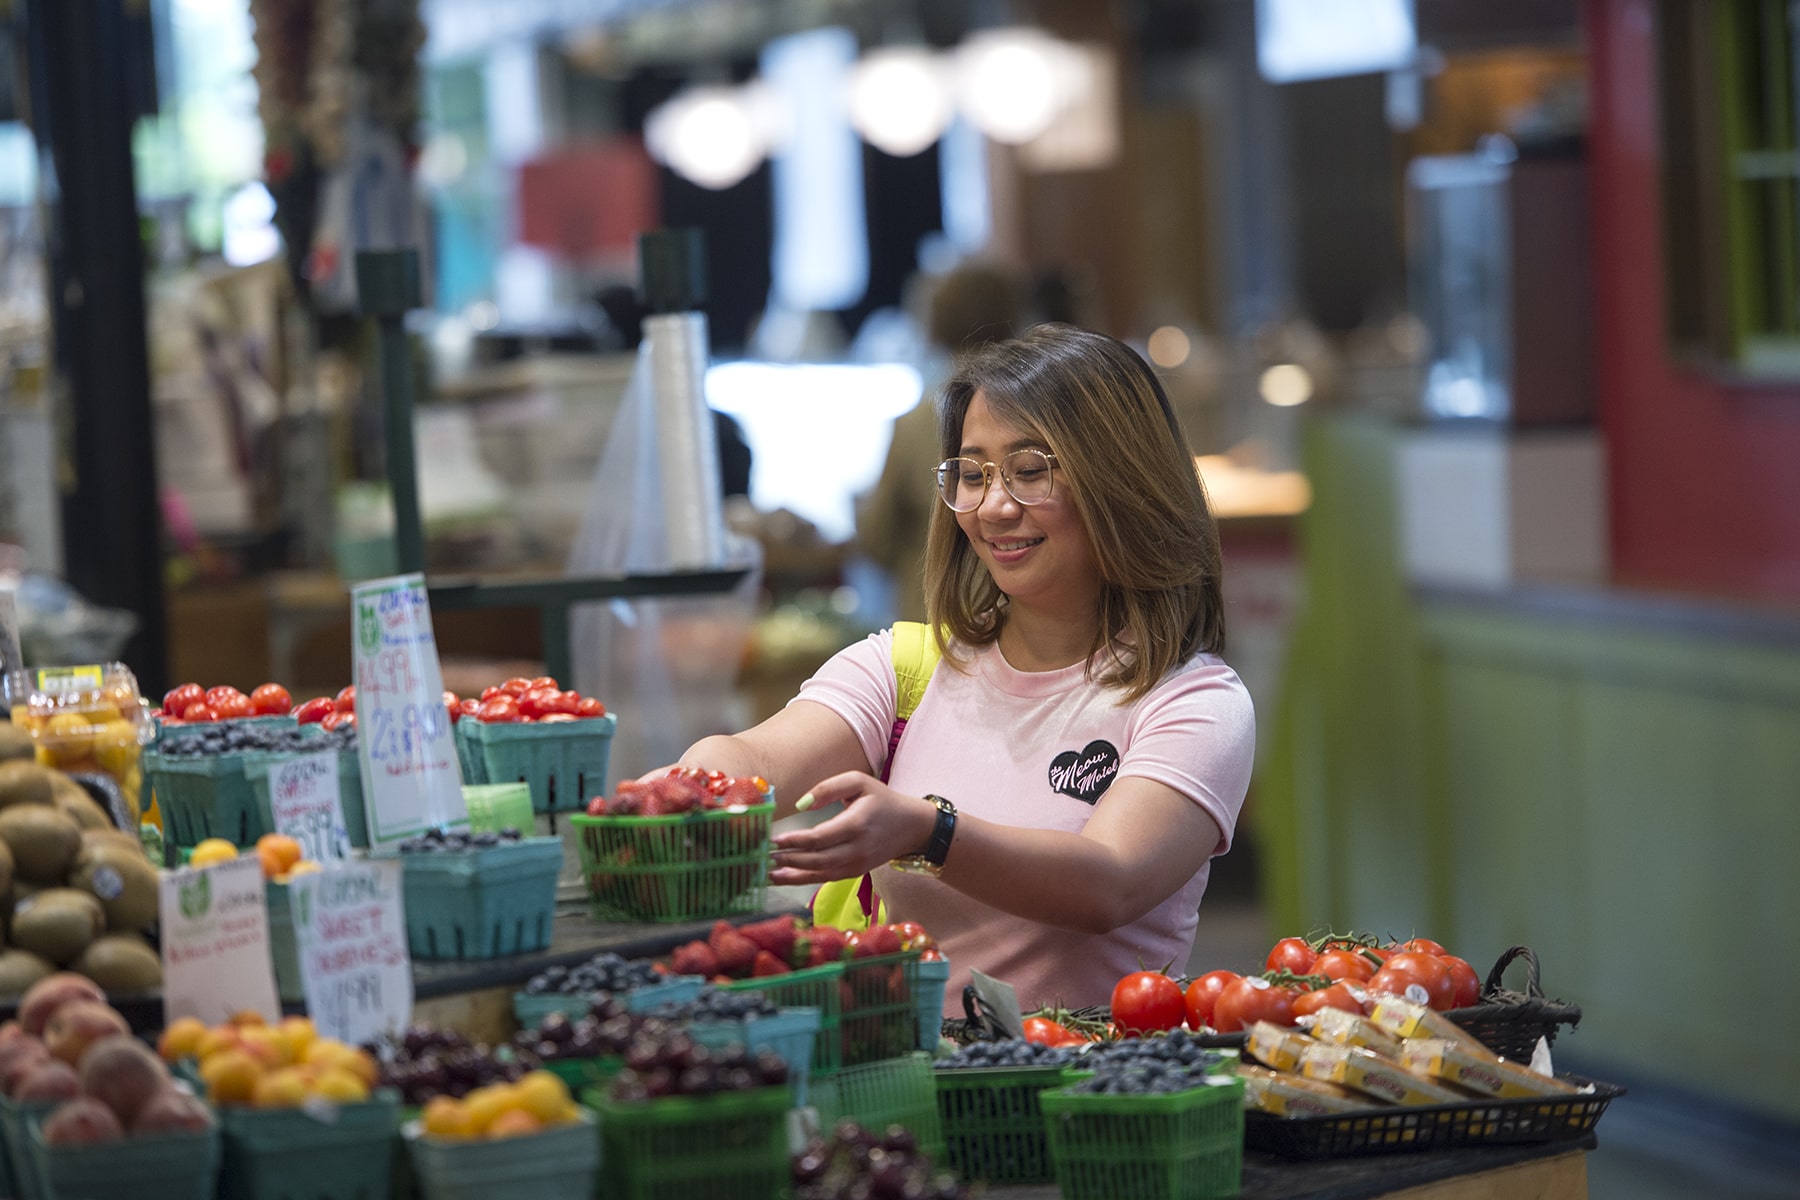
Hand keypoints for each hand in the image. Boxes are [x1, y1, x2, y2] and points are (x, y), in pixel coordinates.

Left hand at [768, 772, 937, 885]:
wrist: (912, 827)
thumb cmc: (881, 799)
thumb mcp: (859, 782)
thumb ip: (829, 787)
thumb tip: (802, 805)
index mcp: (857, 824)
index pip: (820, 838)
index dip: (794, 841)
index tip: (772, 840)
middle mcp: (857, 849)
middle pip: (815, 860)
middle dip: (786, 859)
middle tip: (759, 856)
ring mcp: (856, 865)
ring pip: (818, 874)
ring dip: (789, 875)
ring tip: (764, 872)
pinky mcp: (854, 873)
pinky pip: (824, 879)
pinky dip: (801, 880)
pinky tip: (782, 877)